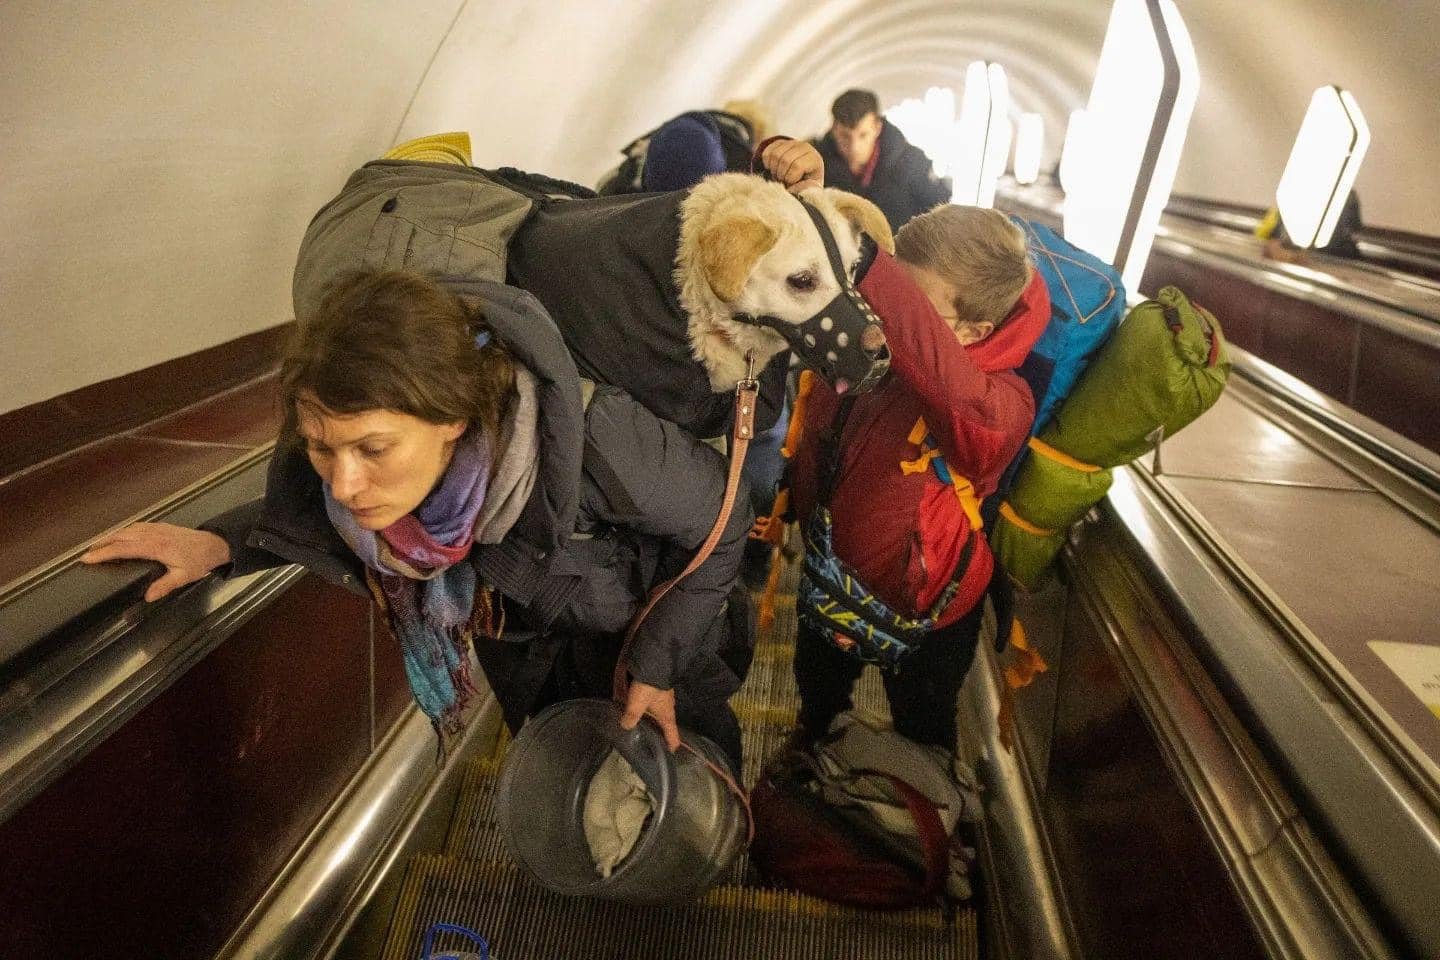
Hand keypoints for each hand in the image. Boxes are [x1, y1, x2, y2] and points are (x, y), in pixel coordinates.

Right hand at [80, 523, 231, 601]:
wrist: (215, 544)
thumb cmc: (199, 561)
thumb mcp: (184, 577)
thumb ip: (165, 586)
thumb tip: (147, 597)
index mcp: (156, 547)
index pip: (123, 549)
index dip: (104, 553)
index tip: (88, 558)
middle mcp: (153, 535)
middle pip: (121, 536)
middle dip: (101, 543)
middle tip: (85, 553)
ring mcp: (156, 528)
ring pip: (127, 529)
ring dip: (110, 536)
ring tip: (96, 545)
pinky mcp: (160, 526)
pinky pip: (136, 526)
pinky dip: (123, 530)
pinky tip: (118, 536)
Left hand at [619, 681, 679, 751]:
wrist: (654, 661)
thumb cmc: (649, 687)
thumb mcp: (636, 705)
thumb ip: (630, 718)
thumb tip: (625, 727)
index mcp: (666, 715)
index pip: (673, 734)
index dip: (672, 744)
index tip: (672, 753)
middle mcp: (666, 707)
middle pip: (664, 723)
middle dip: (659, 731)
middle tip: (650, 741)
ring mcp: (662, 696)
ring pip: (657, 711)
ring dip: (650, 717)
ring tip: (639, 724)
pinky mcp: (656, 687)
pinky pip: (650, 701)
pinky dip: (644, 705)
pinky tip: (633, 705)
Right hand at [761, 139, 823, 193]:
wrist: (799, 177)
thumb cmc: (805, 186)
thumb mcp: (808, 190)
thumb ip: (803, 190)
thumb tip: (793, 187)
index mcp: (815, 159)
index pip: (797, 165)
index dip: (790, 178)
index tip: (791, 184)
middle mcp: (805, 147)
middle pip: (785, 159)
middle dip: (781, 174)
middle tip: (783, 181)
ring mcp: (792, 143)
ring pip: (775, 155)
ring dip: (774, 169)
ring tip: (779, 176)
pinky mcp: (781, 142)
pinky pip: (768, 152)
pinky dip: (767, 163)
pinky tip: (773, 169)